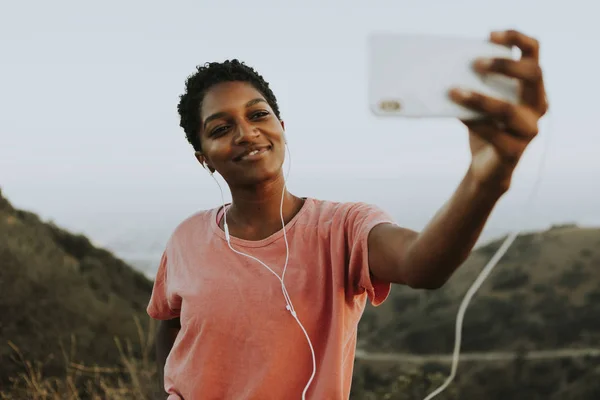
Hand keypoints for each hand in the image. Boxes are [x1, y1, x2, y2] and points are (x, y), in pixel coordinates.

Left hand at [449, 29, 548, 191]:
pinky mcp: (514, 151)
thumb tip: (447, 69)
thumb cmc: (484, 128)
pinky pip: (494, 134)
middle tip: (476, 63)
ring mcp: (529, 130)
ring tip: (454, 91)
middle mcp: (538, 105)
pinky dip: (474, 122)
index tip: (491, 35)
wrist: (486, 169)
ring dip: (479, 98)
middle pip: (533, 75)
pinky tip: (458, 115)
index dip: (517, 40)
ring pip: (508, 109)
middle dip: (505, 65)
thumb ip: (477, 86)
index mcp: (533, 88)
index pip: (533, 54)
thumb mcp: (482, 102)